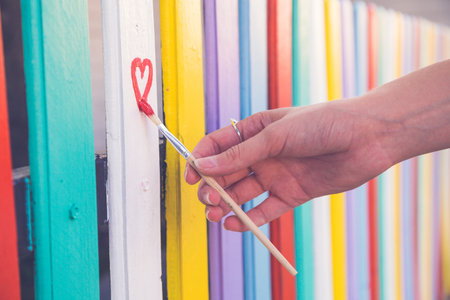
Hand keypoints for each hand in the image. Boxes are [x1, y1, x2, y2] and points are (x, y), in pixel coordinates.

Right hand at [185, 99, 392, 231]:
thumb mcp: (276, 134)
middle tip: (207, 199)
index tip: (190, 176)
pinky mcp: (291, 193)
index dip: (201, 160)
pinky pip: (265, 209)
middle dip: (213, 187)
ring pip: (243, 193)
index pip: (218, 146)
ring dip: (227, 205)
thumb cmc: (323, 123)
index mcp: (255, 131)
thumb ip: (240, 153)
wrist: (367, 137)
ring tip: (215, 216)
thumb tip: (202, 163)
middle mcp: (263, 154)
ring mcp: (276, 174)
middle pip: (227, 173)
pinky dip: (249, 219)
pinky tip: (235, 224)